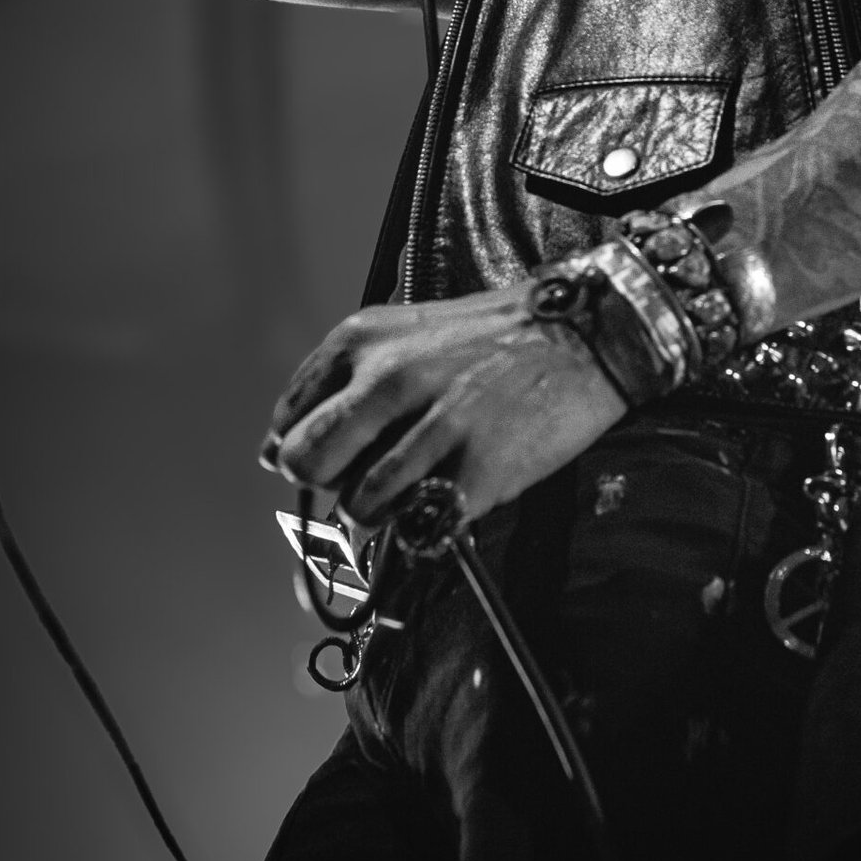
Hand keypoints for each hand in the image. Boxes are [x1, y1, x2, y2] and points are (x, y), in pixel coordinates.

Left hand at [259, 282, 627, 526]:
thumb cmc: (492, 336)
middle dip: (325, 486)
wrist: (582, 333)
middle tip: (360, 481)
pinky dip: (426, 527)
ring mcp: (434, 425)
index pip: (287, 422)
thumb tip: (278, 452)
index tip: (328, 462)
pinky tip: (446, 499)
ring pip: (358, 504)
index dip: (299, 452)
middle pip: (306, 464)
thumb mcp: (405, 332)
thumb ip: (345, 381)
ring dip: (380, 512)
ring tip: (413, 490)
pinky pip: (422, 525)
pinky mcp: (479, 469)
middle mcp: (389, 379)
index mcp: (362, 341)